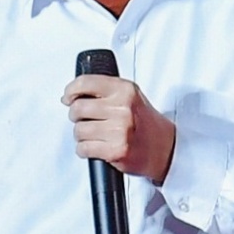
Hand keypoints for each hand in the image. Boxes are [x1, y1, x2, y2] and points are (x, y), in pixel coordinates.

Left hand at [62, 73, 176, 184]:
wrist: (166, 149)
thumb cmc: (145, 124)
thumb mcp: (130, 97)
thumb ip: (104, 91)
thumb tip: (70, 96)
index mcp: (125, 90)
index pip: (86, 82)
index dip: (71, 90)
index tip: (68, 98)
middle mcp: (123, 108)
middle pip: (78, 108)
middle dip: (76, 117)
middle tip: (84, 120)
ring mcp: (120, 130)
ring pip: (78, 130)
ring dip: (81, 136)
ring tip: (95, 136)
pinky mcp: (116, 150)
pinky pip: (83, 148)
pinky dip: (84, 150)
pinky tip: (96, 147)